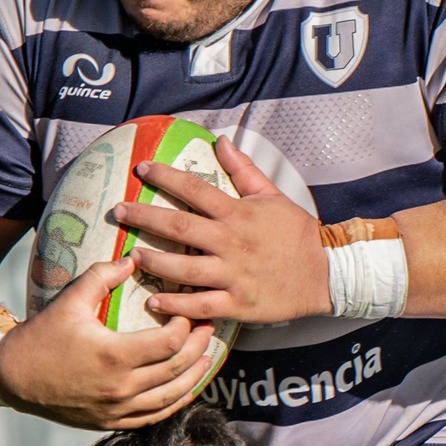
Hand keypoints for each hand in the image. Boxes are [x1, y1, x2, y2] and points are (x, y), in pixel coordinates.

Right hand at [0, 259, 215, 428]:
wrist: (12, 378)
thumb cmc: (41, 337)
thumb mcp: (69, 300)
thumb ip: (101, 276)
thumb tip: (132, 259)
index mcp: (113, 357)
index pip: (169, 342)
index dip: (186, 325)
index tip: (189, 310)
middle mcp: (120, 388)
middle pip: (177, 369)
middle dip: (199, 346)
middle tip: (209, 327)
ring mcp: (117, 409)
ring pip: (172, 397)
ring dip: (195, 376)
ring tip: (206, 356)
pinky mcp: (112, 422)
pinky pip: (154, 416)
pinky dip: (176, 402)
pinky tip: (186, 388)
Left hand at [127, 136, 330, 323]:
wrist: (326, 274)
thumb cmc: (297, 234)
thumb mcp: (273, 196)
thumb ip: (244, 170)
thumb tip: (221, 141)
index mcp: (238, 213)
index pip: (195, 189)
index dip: (166, 176)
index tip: (141, 169)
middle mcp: (231, 242)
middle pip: (180, 226)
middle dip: (145, 216)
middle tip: (120, 211)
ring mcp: (233, 275)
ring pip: (185, 268)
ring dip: (155, 261)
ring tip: (131, 256)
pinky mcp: (237, 304)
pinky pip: (200, 305)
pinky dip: (176, 305)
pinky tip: (153, 300)